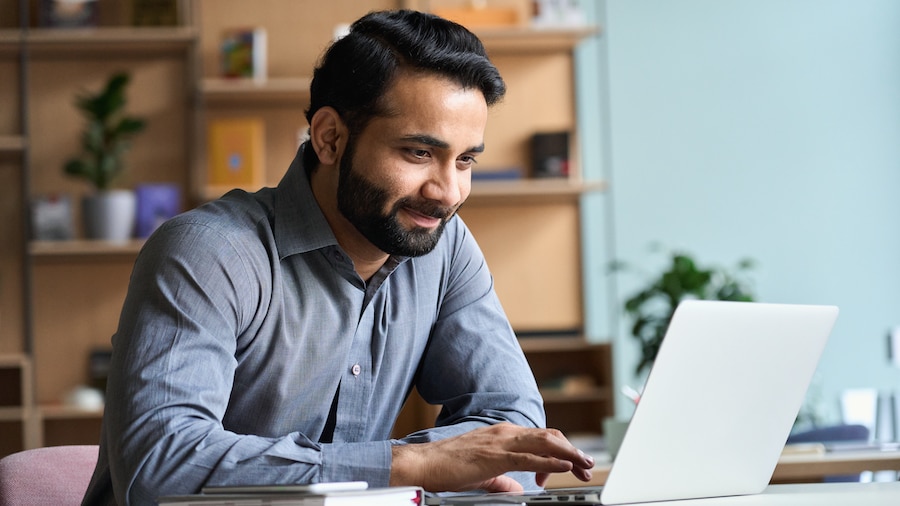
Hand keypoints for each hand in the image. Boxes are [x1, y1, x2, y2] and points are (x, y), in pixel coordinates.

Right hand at [389, 423, 593, 492]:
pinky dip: (551, 461)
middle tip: (587, 466)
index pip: (540, 438)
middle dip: (572, 451)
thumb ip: (502, 480)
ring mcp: (501, 442)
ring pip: (545, 443)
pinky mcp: (495, 456)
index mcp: (503, 435)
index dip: (560, 451)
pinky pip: (529, 457)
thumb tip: (517, 488)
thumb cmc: (448, 467)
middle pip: (549, 437)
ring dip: (569, 454)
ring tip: (584, 464)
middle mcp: (505, 433)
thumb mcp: (483, 474)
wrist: (424, 463)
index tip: (570, 468)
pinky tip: (564, 466)